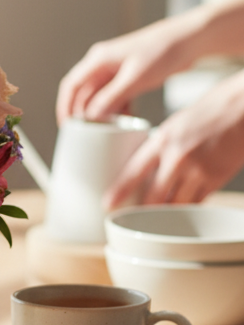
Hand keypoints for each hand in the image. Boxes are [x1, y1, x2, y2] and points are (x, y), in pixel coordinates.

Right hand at [56, 17, 199, 124]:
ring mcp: (116, 70)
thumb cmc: (163, 51)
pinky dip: (116, 109)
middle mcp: (103, 64)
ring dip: (100, 113)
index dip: (65, 107)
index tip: (66, 126)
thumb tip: (91, 116)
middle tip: (84, 134)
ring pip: (99, 96)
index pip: (71, 85)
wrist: (188, 40)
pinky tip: (124, 121)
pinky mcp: (129, 76)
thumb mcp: (135, 79)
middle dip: (82, 113)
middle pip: (83, 92)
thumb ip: (111, 98)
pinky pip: (115, 96)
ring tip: (104, 132)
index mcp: (98, 59)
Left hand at [105, 69, 243, 206]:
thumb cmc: (213, 109)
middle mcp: (178, 158)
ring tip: (159, 215)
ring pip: (176, 204)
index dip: (119, 191)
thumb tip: (149, 167)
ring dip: (166, 211)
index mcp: (163, 140)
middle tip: (135, 215)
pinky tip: (184, 205)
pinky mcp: (217, 180)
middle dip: (143, 209)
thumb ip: (162, 145)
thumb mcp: (177, 123)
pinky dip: (189, 206)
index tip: (107, 204)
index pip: (133, 171)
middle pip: (153, 197)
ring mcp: (199, 171)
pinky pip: (197, 202)